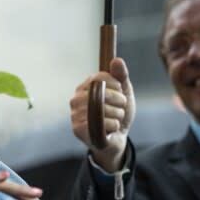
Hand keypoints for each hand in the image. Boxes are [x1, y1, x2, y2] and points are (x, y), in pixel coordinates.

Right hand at [70, 57, 135, 171]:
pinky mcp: (77, 129)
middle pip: (102, 93)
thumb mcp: (124, 93)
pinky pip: (102, 123)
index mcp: (84, 87)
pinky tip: (110, 130)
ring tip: (115, 120)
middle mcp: (75, 99)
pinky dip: (113, 126)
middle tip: (120, 109)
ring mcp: (75, 114)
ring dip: (118, 115)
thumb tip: (117, 60)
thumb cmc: (118, 113)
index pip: (101, 77)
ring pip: (103, 109)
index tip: (120, 94)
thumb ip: (121, 76)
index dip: (117, 86)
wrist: (116, 139)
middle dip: (119, 102)